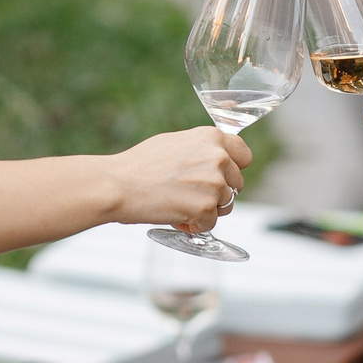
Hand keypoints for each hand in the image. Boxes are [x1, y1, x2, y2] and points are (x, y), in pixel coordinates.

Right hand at [101, 126, 249, 233]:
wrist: (119, 185)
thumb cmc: (140, 165)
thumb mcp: (176, 143)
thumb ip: (202, 150)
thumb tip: (217, 159)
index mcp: (212, 137)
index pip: (244, 156)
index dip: (234, 168)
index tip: (223, 176)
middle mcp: (218, 158)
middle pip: (237, 184)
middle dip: (218, 193)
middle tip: (191, 195)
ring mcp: (214, 184)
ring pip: (225, 206)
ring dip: (206, 210)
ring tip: (179, 203)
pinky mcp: (206, 207)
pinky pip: (210, 224)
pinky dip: (194, 225)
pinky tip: (174, 214)